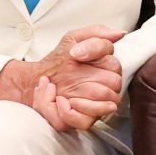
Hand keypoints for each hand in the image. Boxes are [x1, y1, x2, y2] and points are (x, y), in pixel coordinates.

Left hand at [0, 24, 123, 131]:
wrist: (37, 79)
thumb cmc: (58, 61)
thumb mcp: (73, 38)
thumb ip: (97, 33)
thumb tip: (118, 34)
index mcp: (108, 69)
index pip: (114, 62)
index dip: (93, 54)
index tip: (73, 54)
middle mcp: (107, 88)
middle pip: (113, 84)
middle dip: (86, 77)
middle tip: (64, 73)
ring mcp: (98, 105)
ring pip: (106, 104)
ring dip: (78, 95)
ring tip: (58, 89)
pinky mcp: (84, 120)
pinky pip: (85, 121)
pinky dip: (68, 112)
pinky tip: (59, 101)